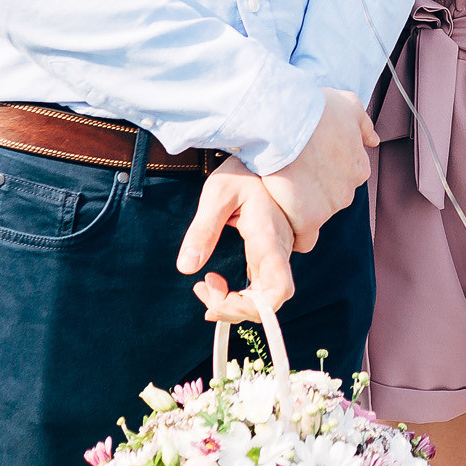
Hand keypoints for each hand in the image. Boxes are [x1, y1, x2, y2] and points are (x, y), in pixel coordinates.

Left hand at [181, 156, 296, 320]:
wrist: (266, 155)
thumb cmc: (243, 171)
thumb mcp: (217, 193)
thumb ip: (203, 229)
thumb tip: (187, 267)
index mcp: (269, 239)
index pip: (279, 291)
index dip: (254, 309)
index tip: (219, 299)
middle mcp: (278, 252)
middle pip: (269, 302)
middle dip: (234, 309)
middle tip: (203, 291)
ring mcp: (276, 255)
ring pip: (264, 298)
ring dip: (233, 304)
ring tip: (204, 287)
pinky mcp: (269, 255)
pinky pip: (259, 288)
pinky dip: (238, 296)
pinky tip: (216, 286)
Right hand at [259, 88, 376, 252]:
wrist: (286, 121)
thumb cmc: (314, 109)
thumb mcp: (347, 106)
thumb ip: (363, 125)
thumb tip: (373, 140)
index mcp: (358, 167)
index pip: (343, 183)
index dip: (321, 177)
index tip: (304, 168)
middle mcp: (349, 190)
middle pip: (327, 202)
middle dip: (310, 193)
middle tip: (287, 177)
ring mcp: (330, 207)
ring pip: (313, 218)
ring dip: (297, 209)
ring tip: (276, 190)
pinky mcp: (308, 219)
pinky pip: (302, 238)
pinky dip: (291, 231)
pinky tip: (277, 214)